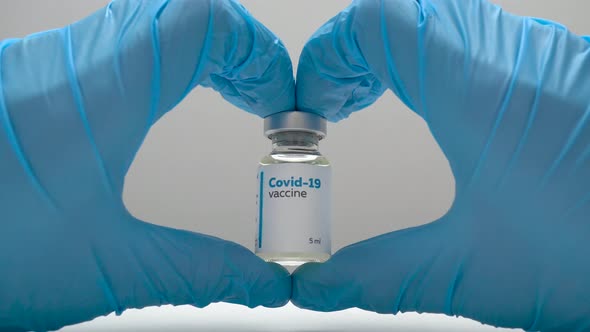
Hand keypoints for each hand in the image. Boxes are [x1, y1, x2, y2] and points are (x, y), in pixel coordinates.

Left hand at [0, 0, 293, 329]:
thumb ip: (199, 271)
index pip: (204, 18)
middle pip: (186, 7)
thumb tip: (263, 285)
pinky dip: (169, 58)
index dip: (257, 51)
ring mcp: (48, 61)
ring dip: (206, 49)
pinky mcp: (35, 76)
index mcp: (100, 90)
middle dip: (241, 50)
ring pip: (152, 16)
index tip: (277, 102)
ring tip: (234, 97)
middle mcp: (72, 58)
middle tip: (262, 101)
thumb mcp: (105, 268)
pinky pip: (120, 38)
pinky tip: (174, 98)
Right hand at [293, 0, 589, 329]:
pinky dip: (434, 57)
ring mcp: (546, 56)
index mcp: (478, 88)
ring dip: (393, 51)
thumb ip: (378, 277)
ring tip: (370, 100)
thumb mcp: (473, 271)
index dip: (329, 55)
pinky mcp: (565, 72)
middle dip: (353, 54)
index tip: (314, 103)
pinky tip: (434, 105)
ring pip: (443, 17)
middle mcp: (514, 55)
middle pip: (404, 10)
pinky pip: (481, 36)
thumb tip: (319, 287)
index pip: (377, 21)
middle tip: (336, 105)